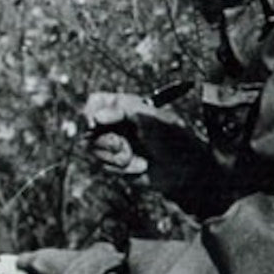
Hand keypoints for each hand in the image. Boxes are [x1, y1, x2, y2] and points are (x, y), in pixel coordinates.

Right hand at [83, 91, 205, 199]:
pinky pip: (104, 165)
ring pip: (94, 149)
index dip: (90, 112)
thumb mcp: (153, 118)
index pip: (96, 101)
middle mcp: (116, 123)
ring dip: (116, 156)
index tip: (93, 123)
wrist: (185, 172)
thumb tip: (96, 116)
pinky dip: (121, 168)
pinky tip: (139, 165)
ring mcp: (114, 143)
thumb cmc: (175, 140)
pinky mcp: (115, 163)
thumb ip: (124, 111)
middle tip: (122, 145)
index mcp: (125, 107)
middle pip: (88, 128)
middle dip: (107, 141)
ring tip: (137, 157)